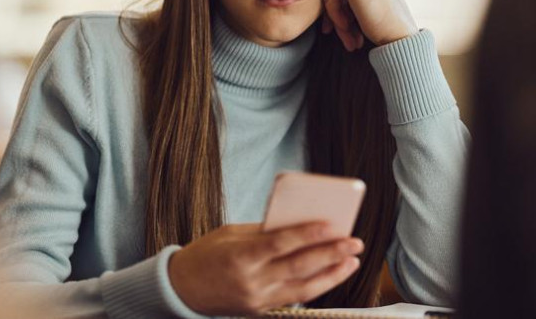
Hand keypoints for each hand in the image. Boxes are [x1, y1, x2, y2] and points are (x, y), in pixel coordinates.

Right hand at [168, 222, 363, 315]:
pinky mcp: (261, 311)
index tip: (332, 225)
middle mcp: (251, 282)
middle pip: (299, 267)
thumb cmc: (205, 254)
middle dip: (330, 254)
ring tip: (351, 261)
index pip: (281, 244)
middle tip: (354, 242)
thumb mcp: (230, 235)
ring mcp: (257, 300)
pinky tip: (330, 275)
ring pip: (304, 288)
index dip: (308, 234)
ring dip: (332, 274)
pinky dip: (315, 286)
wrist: (182, 288)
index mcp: (240, 257)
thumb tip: (298, 224)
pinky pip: (294, 299)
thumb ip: (263, 232)